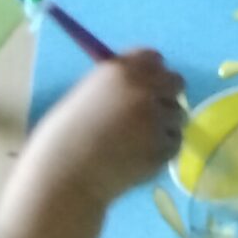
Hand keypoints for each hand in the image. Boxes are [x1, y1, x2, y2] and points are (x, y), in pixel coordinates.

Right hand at [16, 48, 185, 214]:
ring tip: (133, 144)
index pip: (154, 57)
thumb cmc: (63, 140)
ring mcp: (156, 118)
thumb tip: (146, 82)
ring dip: (164, 126)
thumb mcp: (86, 97)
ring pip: (177, 115)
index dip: (152, 72)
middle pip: (176, 82)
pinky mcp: (163, 147)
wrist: (60, 180)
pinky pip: (174, 142)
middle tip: (151, 114)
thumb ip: (118, 86)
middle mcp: (143, 89)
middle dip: (166, 96)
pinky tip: (135, 159)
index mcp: (119, 71)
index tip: (148, 84)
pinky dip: (161, 150)